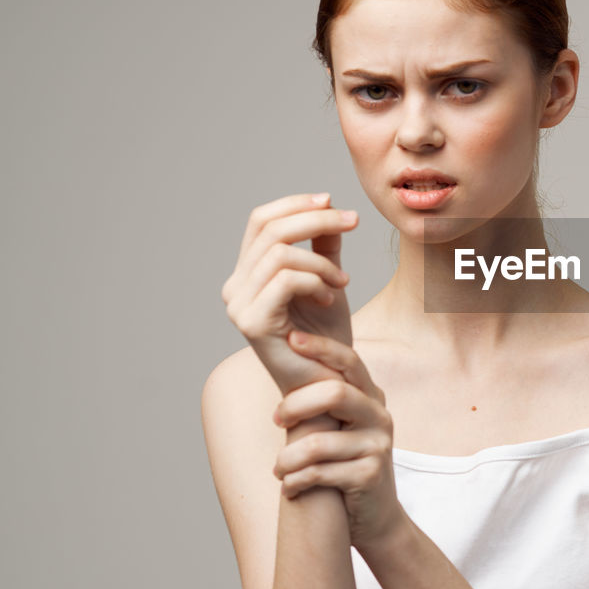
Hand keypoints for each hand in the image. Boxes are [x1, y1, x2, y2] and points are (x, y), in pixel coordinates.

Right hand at [221, 192, 359, 396]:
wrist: (327, 387)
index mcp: (248, 275)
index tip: (333, 201)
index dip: (295, 204)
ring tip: (342, 282)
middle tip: (353, 222)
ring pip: (281, 253)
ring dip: (322, 262)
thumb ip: (322, 246)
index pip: (260, 221)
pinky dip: (316, 280)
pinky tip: (332, 297)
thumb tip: (327, 204)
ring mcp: (239, 306)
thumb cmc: (326, 340)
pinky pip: (286, 279)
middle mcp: (235, 288)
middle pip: (271, 229)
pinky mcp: (253, 323)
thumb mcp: (327, 281)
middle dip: (317, 219)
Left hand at [271, 329, 407, 553]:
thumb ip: (325, 398)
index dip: (321, 348)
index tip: (290, 339)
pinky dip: (296, 482)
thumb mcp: (341, 426)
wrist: (375, 516)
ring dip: (287, 459)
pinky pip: (320, 473)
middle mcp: (380, 415)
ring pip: (318, 443)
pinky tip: (291, 488)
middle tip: (277, 420)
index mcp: (371, 396)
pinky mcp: (371, 475)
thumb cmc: (346, 465)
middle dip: (294, 406)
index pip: (349, 360)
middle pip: (335, 393)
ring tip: (278, 470)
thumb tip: (284, 360)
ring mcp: (378, 445)